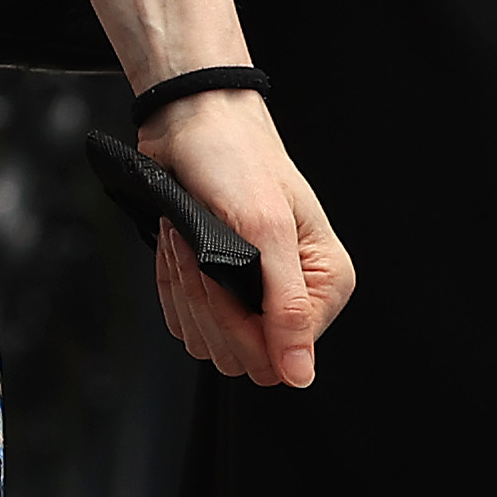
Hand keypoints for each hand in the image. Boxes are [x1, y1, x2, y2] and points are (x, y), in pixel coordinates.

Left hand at [136, 90, 354, 387]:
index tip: (218, 277)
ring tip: (184, 238)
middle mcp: (292, 297)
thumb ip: (288, 306)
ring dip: (185, 291)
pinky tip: (176, 245)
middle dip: (207, 305)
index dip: (243, 330)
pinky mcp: (215, 291)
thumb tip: (301, 375)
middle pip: (243, 358)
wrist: (192, 121)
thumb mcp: (267, 229)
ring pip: (209, 344)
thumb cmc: (237, 158)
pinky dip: (172, 287)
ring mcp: (252, 297)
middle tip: (195, 248)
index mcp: (325, 283)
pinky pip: (186, 324)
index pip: (283, 358)